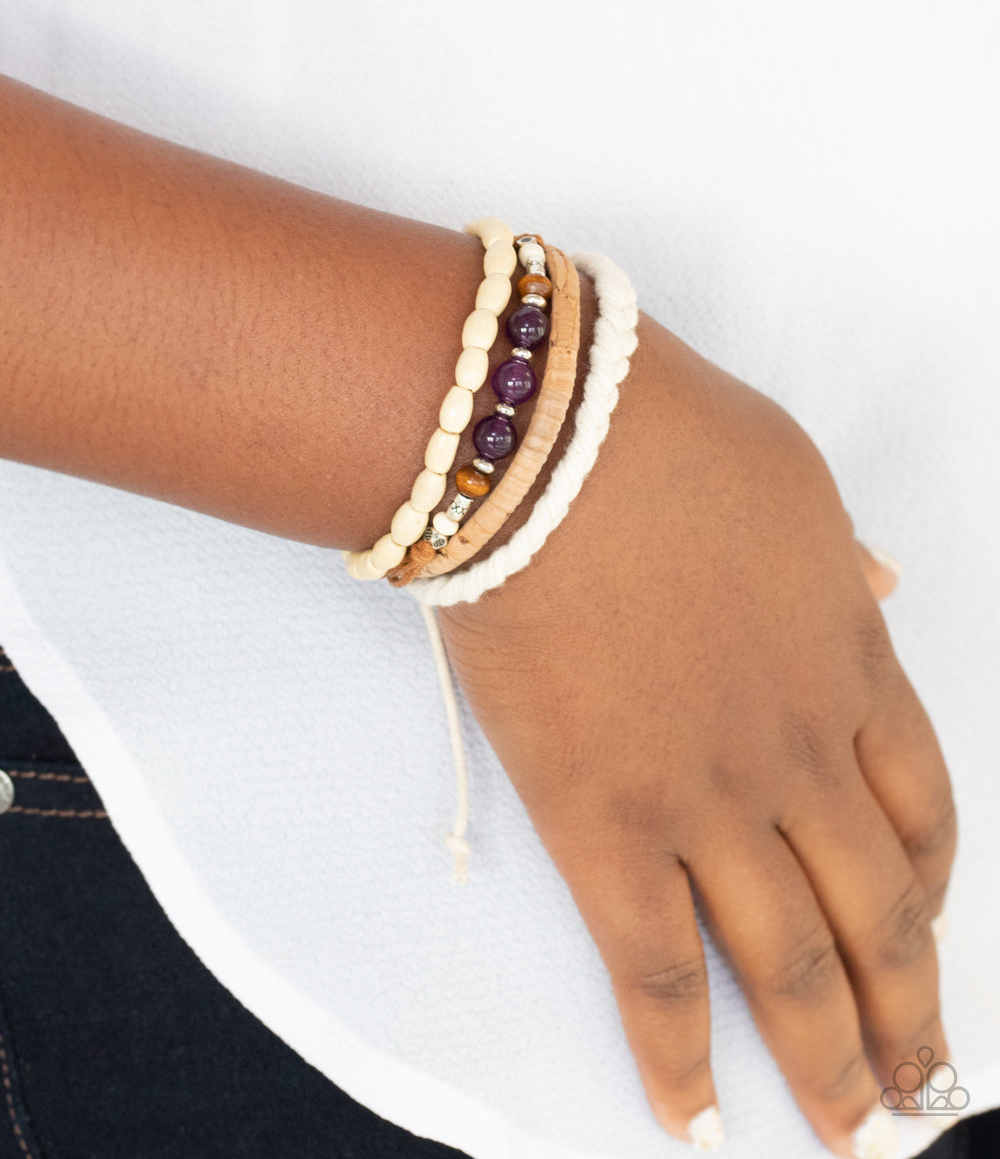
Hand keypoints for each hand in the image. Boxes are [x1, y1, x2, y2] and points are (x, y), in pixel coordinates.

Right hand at [437, 309, 954, 1155]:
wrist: (555, 446)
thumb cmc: (667, 435)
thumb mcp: (792, 479)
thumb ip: (837, 558)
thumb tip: (873, 590)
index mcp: (851, 660)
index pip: (922, 803)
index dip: (935, 881)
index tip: (933, 927)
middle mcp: (800, 750)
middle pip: (880, 909)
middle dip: (910, 1011)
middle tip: (927, 1088)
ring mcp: (710, 798)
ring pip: (793, 962)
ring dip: (831, 1059)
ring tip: (854, 1129)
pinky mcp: (608, 825)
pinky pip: (654, 967)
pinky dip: (678, 1055)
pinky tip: (692, 1120)